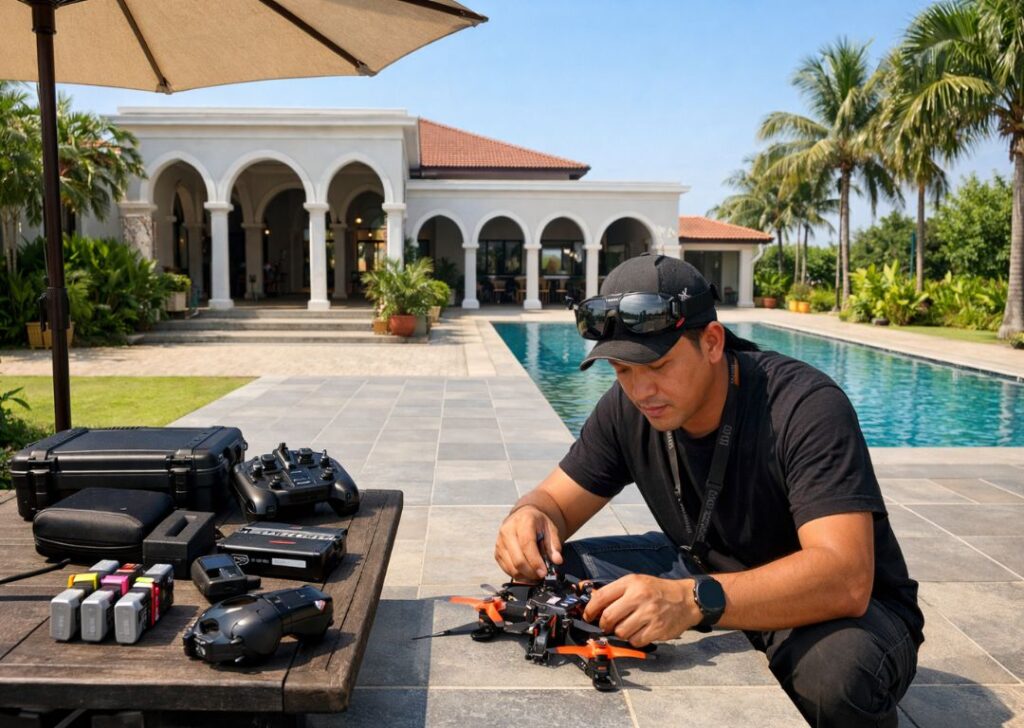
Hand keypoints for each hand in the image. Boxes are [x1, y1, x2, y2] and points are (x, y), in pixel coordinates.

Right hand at [494, 505, 562, 580]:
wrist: (523, 517)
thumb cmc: (537, 523)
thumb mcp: (550, 529)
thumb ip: (554, 545)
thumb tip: (557, 560)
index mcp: (522, 521)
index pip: (526, 544)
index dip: (535, 561)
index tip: (544, 572)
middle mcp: (507, 531)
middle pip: (517, 559)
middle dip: (531, 572)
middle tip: (542, 575)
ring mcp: (500, 542)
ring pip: (511, 567)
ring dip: (525, 575)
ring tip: (535, 573)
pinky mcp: (497, 553)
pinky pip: (506, 569)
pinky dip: (518, 574)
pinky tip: (527, 572)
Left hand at [582, 574, 698, 646]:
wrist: (686, 599)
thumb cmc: (658, 591)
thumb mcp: (637, 582)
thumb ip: (616, 591)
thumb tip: (592, 601)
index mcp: (631, 583)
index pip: (601, 597)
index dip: (590, 610)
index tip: (588, 616)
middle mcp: (639, 597)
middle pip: (609, 617)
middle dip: (604, 625)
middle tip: (606, 626)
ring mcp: (649, 614)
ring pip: (621, 632)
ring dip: (620, 633)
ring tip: (626, 627)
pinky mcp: (657, 629)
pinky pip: (636, 641)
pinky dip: (633, 640)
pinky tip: (638, 633)